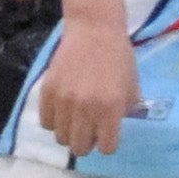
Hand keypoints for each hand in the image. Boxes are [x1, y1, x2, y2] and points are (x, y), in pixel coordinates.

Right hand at [33, 19, 140, 157]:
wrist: (94, 29)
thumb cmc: (118, 57)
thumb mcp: (133, 87)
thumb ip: (126, 113)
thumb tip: (116, 131)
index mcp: (111, 108)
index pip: (106, 148)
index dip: (108, 143)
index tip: (107, 135)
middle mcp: (85, 108)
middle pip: (79, 148)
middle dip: (87, 143)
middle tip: (90, 130)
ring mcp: (64, 100)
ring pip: (61, 137)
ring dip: (70, 132)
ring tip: (75, 119)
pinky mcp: (48, 90)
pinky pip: (46, 121)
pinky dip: (54, 120)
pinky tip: (63, 110)